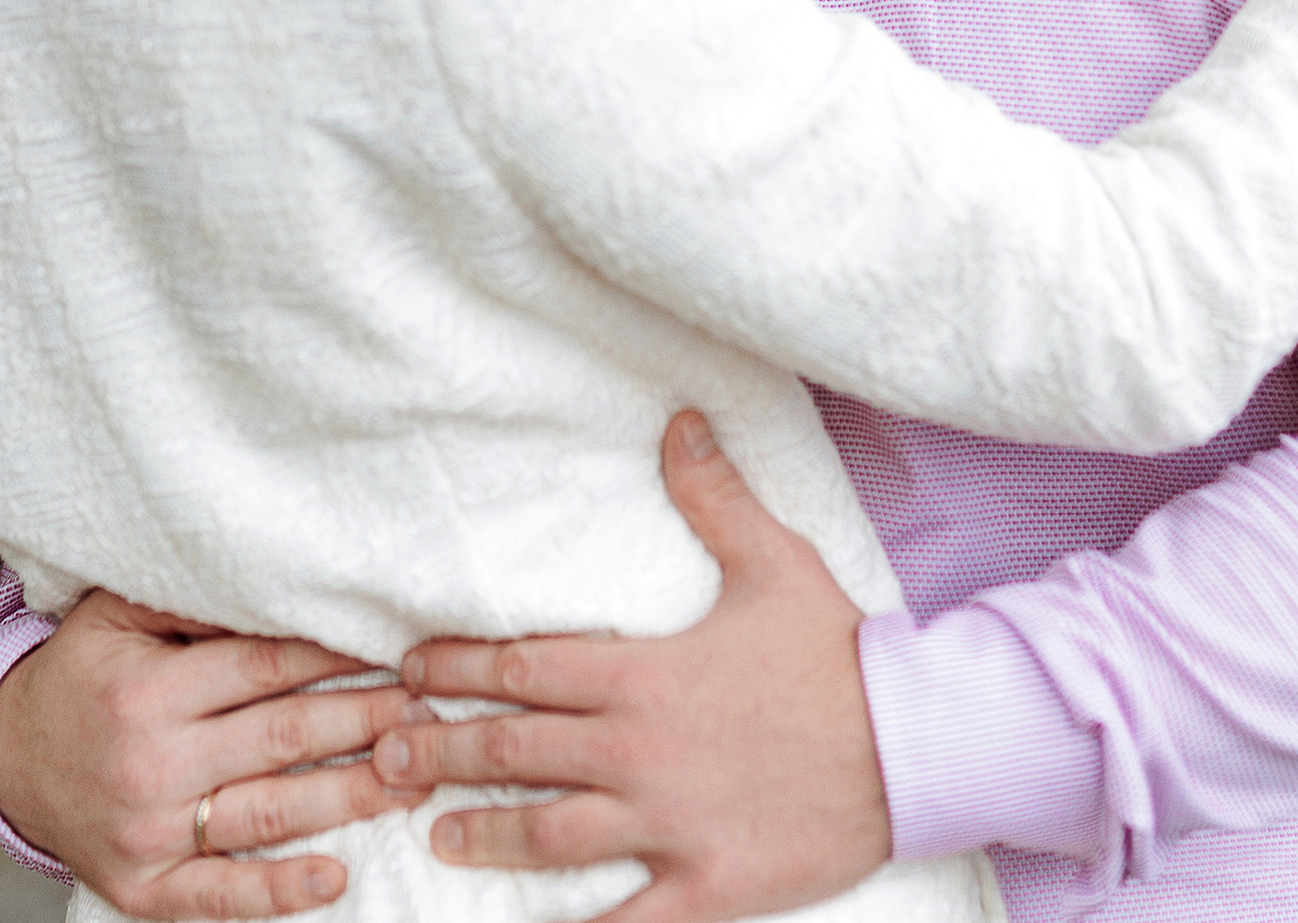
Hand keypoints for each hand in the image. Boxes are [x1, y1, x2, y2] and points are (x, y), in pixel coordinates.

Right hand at [0, 589, 436, 918]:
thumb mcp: (120, 616)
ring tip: (414, 776)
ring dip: (350, 797)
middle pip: (281, 739)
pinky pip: (223, 894)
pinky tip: (337, 876)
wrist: (7, 760)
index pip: (264, 667)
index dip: (335, 656)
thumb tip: (280, 585)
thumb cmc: (83, 673)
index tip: (394, 644)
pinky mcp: (145, 888)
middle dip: (363, 721)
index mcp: (148, 689)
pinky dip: (281, 890)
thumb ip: (194, 603)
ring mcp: (149, 834)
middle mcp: (151, 763)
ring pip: (269, 814)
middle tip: (429, 707)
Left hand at [373, 412, 892, 922]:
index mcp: (644, 675)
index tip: (412, 667)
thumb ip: (712, 495)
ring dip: (485, 833)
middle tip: (384, 751)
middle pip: (516, 750)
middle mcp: (639, 751)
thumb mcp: (772, 558)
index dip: (462, 666)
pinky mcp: (704, 886)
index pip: (526, 667)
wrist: (912, 742)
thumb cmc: (837, 650)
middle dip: (444, 748)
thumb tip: (677, 421)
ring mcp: (668, 824)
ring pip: (549, 834)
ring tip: (436, 833)